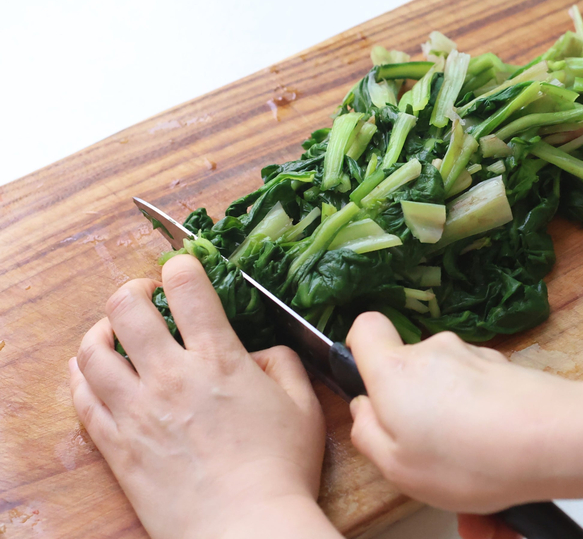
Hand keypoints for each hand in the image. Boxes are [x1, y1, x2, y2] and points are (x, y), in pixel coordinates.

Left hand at [69, 255, 338, 538]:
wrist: (244, 528)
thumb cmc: (280, 469)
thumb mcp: (304, 406)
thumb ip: (283, 364)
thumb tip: (259, 350)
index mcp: (218, 360)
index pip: (187, 289)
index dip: (182, 266)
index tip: (183, 268)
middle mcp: (170, 377)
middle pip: (126, 309)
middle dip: (132, 290)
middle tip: (144, 295)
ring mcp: (136, 411)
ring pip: (93, 351)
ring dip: (100, 329)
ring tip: (113, 330)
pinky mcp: (116, 446)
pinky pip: (81, 398)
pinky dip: (81, 375)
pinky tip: (92, 370)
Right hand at [345, 312, 582, 513]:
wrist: (553, 439)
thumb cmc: (471, 458)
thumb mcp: (397, 466)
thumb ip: (368, 433)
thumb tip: (364, 409)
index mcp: (395, 371)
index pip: (365, 327)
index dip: (360, 352)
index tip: (370, 388)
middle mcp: (433, 352)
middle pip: (410, 370)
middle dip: (415, 408)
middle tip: (428, 451)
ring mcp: (474, 356)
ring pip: (449, 388)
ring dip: (454, 423)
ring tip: (471, 469)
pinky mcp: (505, 368)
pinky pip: (481, 396)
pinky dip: (483, 422)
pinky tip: (496, 459)